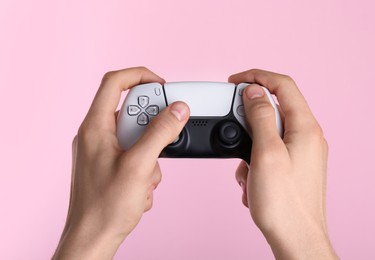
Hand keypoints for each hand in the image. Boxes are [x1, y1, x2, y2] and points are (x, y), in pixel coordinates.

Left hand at [53, 67, 189, 259]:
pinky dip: (145, 168)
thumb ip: (160, 134)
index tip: (162, 86)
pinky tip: (141, 189)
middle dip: (152, 128)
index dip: (140, 76)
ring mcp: (102, 152)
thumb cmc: (104, 208)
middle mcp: (96, 135)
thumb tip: (177, 110)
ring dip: (151, 155)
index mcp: (95, 127)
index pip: (115, 82)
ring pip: (137, 136)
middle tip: (162, 142)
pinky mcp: (110, 166)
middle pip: (131, 111)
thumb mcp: (139, 166)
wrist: (93, 239)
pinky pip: (134, 154)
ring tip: (147, 177)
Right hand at [229, 69, 337, 258]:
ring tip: (246, 168)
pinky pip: (269, 150)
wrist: (295, 238)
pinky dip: (255, 159)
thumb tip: (254, 91)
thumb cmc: (283, 203)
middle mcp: (307, 137)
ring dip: (249, 144)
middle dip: (248, 118)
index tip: (235, 80)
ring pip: (268, 132)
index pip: (283, 85)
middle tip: (233, 127)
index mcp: (305, 128)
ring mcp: (301, 152)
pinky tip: (252, 180)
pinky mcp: (293, 166)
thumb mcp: (266, 153)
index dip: (257, 76)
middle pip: (274, 108)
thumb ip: (260, 117)